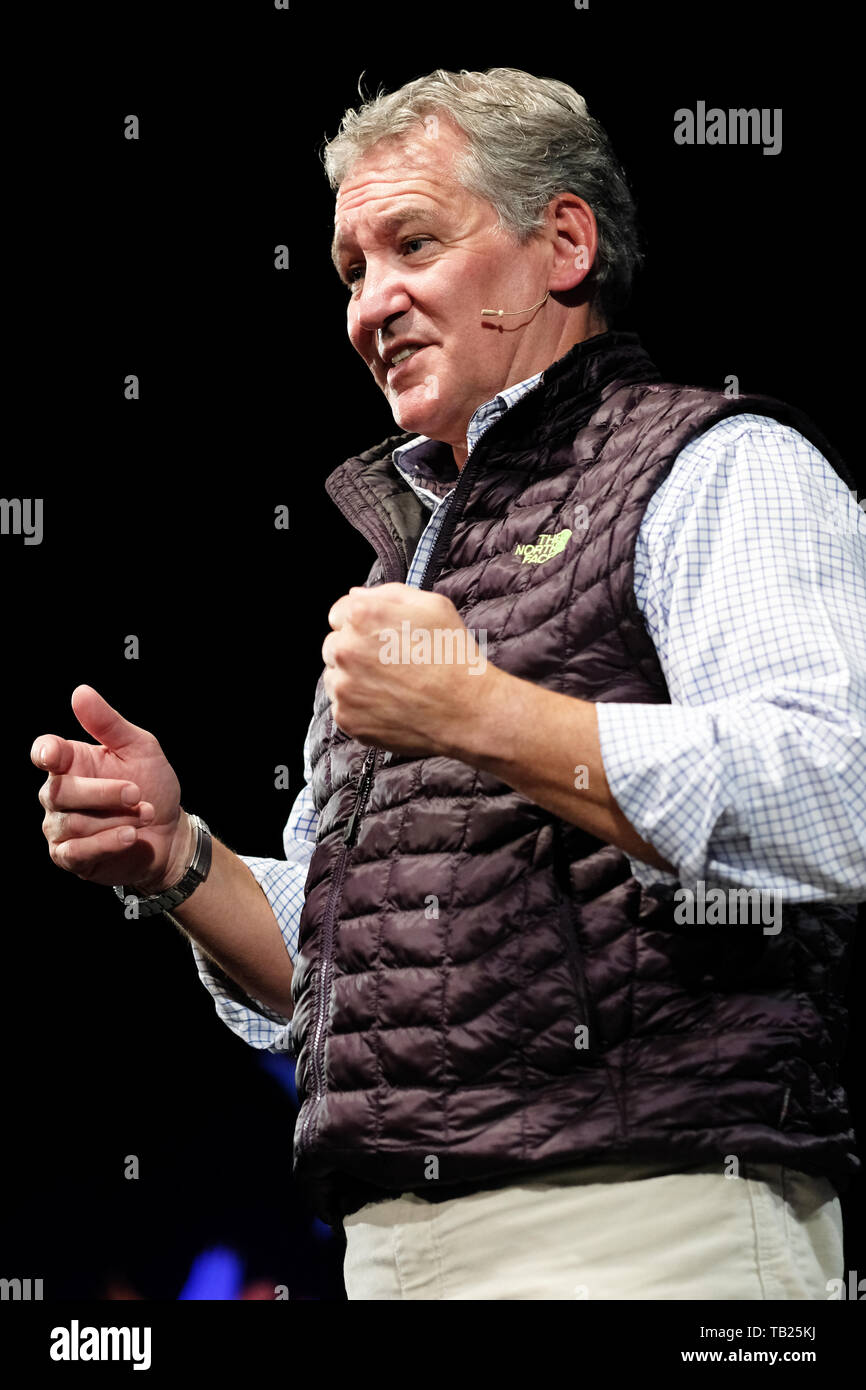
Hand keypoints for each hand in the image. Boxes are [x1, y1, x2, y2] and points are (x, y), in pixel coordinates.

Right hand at [32, 685, 192, 893]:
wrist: (170, 831)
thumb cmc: (152, 785)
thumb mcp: (140, 748)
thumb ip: (109, 723)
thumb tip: (81, 692)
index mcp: (71, 762)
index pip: (44, 752)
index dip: (45, 753)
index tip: (54, 755)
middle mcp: (58, 794)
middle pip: (61, 791)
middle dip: (104, 793)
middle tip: (138, 794)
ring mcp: (60, 827)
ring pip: (71, 823)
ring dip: (114, 818)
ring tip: (146, 814)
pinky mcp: (69, 856)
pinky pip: (76, 850)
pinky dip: (106, 842)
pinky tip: (129, 835)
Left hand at [322, 583, 491, 757]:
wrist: (466, 710)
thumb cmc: (453, 656)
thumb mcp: (433, 605)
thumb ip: (389, 593)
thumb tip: (356, 594)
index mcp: (362, 616)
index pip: (338, 613)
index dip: (361, 624)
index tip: (379, 636)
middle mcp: (345, 649)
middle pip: (333, 645)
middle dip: (355, 651)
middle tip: (389, 664)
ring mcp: (343, 687)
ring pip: (335, 677)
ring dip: (353, 679)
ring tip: (391, 686)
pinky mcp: (347, 717)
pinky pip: (343, 707)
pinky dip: (360, 707)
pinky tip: (389, 704)